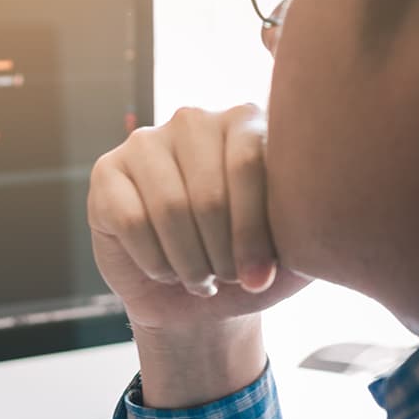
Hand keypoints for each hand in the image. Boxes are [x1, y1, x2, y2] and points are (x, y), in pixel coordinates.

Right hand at [88, 104, 308, 333]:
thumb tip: (309, 211)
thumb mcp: (294, 247)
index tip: (260, 278)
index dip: (254, 231)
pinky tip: (165, 272)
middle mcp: (196, 120)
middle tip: (228, 279)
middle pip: (210, 192)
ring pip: (169, 209)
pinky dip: (153, 261)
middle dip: (221, 252)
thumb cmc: (248, 266)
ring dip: (188, 262)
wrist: (191, 298)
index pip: (253, 164)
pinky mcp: (106, 173)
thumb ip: (312, 218)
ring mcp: (145, 141)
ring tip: (201, 279)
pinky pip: (131, 221)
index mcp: (249, 121)